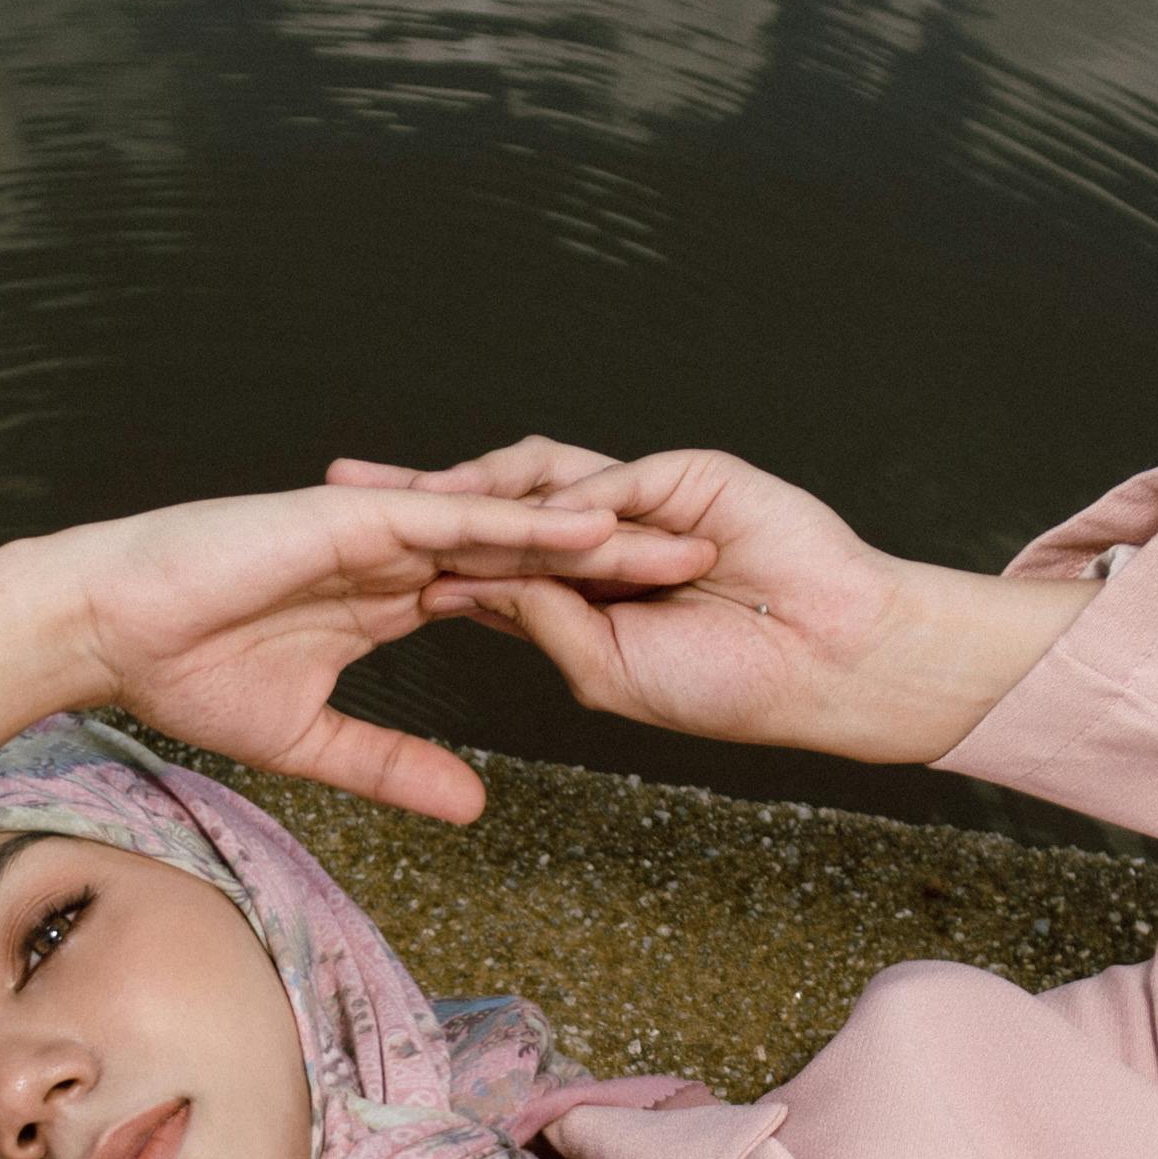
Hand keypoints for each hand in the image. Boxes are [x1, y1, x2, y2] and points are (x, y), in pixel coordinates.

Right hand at [0, 479, 703, 821]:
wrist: (109, 628)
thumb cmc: (184, 674)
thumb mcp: (312, 740)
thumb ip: (395, 765)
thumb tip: (475, 809)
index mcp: (388, 596)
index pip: (506, 598)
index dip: (580, 610)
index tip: (655, 630)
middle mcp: (395, 552)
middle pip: (527, 554)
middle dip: (612, 561)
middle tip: (704, 571)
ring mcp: (376, 527)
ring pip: (506, 525)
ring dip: (589, 533)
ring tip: (673, 539)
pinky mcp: (351, 514)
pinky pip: (453, 513)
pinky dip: (519, 518)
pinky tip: (583, 521)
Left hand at [331, 435, 1096, 766]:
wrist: (826, 663)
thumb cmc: (729, 684)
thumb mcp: (606, 671)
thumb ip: (539, 623)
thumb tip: (462, 589)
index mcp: (573, 589)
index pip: (477, 562)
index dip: (408, 556)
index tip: (331, 558)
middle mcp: (596, 536)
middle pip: (490, 503)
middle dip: (414, 494)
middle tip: (334, 486)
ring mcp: (638, 499)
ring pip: (542, 477)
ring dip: (474, 480)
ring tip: (410, 491)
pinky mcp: (685, 474)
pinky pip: (612, 480)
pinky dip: (569, 503)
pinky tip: (528, 522)